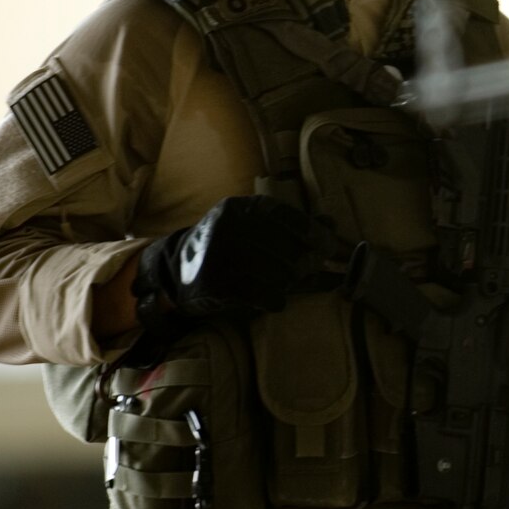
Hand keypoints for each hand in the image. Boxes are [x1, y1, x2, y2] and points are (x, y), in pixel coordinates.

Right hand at [134, 195, 319, 328]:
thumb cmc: (227, 250)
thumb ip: (293, 228)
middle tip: (308, 271)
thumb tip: (332, 225)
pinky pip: (261, 294)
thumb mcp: (255, 231)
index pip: (283, 214)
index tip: (329, 245)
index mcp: (240, 208)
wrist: (176, 273)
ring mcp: (218, 254)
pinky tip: (275, 300)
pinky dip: (275, 300)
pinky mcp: (214, 283)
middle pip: (284, 247)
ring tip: (286, 284)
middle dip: (304, 263)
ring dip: (289, 283)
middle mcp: (227, 227)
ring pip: (276, 272)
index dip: (311, 230)